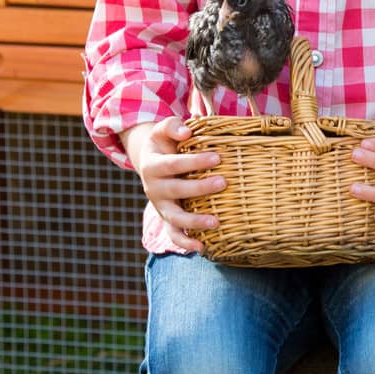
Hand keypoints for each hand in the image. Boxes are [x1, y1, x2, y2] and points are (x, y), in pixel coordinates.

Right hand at [121, 117, 224, 252]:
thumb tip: (187, 132)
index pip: (173, 164)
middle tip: (223, 182)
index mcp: (152, 165)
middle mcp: (153, 188)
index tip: (217, 157)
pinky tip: (203, 247)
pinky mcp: (166, 219)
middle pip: (176, 190)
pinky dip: (185, 242)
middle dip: (200, 188)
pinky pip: (173, 234)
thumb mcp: (163, 129)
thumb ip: (173, 125)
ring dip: (194, 221)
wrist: (151, 161)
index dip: (193, 161)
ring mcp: (160, 206)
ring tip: (215, 222)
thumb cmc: (165, 143)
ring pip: (174, 217)